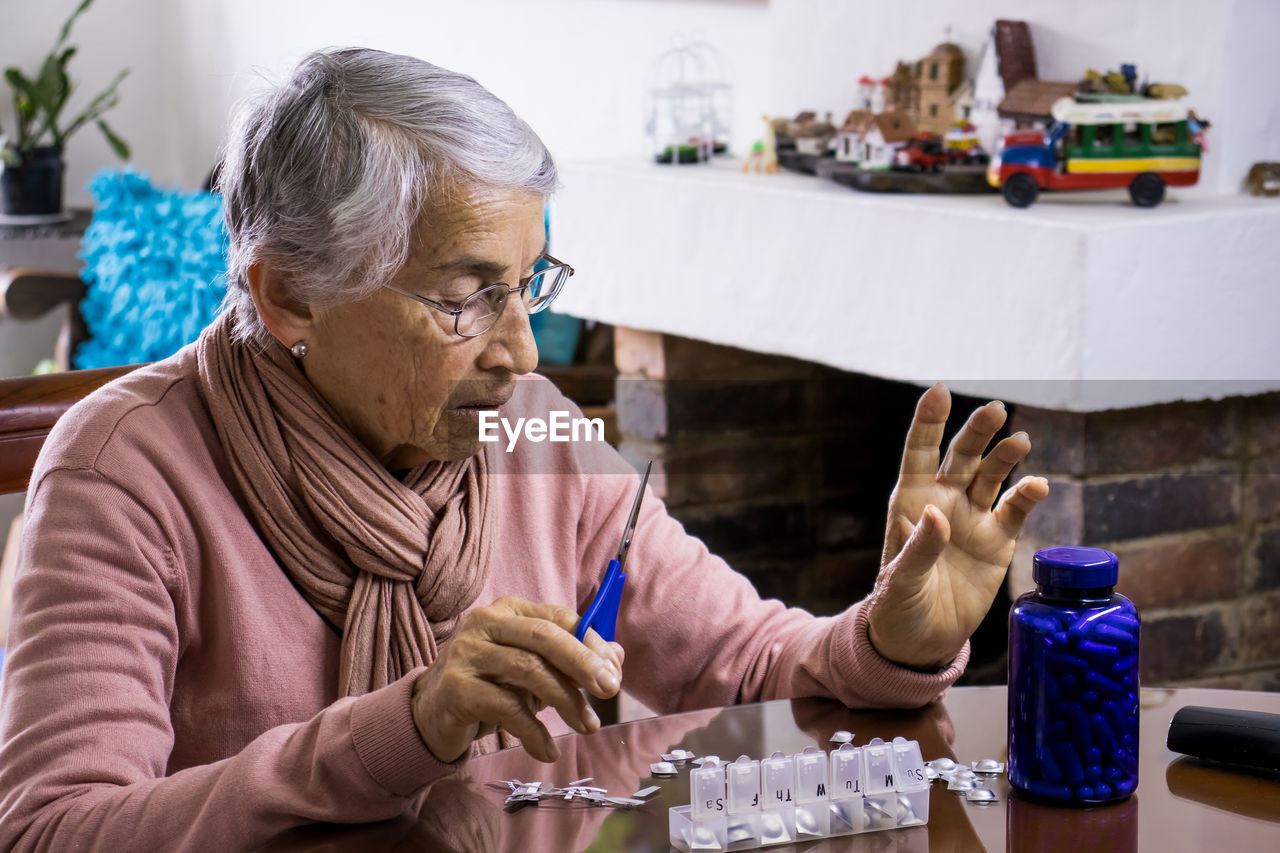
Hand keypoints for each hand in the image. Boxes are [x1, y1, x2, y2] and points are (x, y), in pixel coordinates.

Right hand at [410, 596, 624, 762]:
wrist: (430, 714)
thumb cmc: (490, 685)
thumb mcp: (532, 669)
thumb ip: (571, 659)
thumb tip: (617, 657)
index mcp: (509, 610)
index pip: (558, 618)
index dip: (591, 643)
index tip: (615, 671)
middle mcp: (485, 623)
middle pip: (544, 637)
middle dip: (583, 663)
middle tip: (610, 690)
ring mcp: (467, 653)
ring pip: (528, 671)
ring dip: (565, 702)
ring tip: (587, 726)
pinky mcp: (456, 688)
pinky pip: (506, 708)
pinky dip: (533, 731)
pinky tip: (548, 749)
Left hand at [866, 384, 1048, 669]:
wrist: (920, 641)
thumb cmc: (897, 607)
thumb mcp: (900, 581)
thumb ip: (920, 549)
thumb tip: (939, 516)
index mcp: (911, 502)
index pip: (920, 451)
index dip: (929, 421)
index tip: (940, 390)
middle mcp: (944, 501)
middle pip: (962, 456)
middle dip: (977, 432)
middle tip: (995, 410)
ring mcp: (973, 519)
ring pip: (992, 476)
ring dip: (1005, 457)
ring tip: (1019, 441)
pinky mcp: (998, 542)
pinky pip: (1015, 511)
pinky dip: (1027, 496)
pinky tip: (1037, 485)